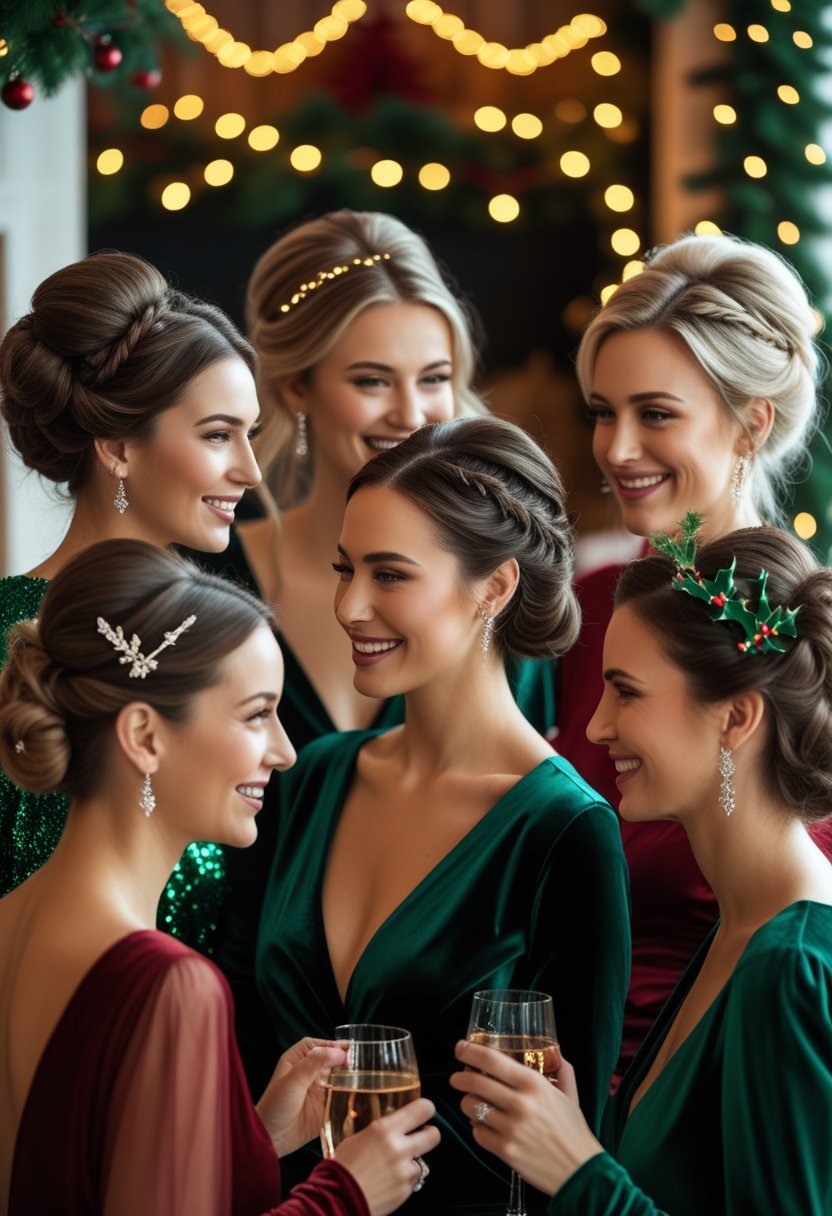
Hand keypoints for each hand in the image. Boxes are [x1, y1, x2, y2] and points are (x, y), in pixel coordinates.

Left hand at [257, 1037, 347, 1156]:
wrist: (271, 1139)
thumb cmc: (275, 1106)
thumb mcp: (293, 1081)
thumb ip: (314, 1063)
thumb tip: (338, 1052)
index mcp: (298, 1060)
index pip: (319, 1045)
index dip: (334, 1045)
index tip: (349, 1050)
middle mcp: (309, 1073)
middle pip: (332, 1061)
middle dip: (346, 1061)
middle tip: (358, 1066)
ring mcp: (318, 1090)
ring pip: (339, 1078)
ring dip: (350, 1078)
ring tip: (363, 1079)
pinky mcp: (325, 1107)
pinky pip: (341, 1098)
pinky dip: (350, 1096)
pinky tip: (359, 1096)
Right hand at [334, 1097, 439, 1215]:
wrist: (336, 1199)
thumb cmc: (341, 1167)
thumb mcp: (356, 1137)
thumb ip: (377, 1130)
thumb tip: (387, 1124)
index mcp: (385, 1129)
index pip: (422, 1109)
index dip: (427, 1109)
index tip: (425, 1111)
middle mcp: (399, 1148)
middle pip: (434, 1135)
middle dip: (429, 1134)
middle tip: (422, 1135)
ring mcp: (404, 1171)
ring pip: (423, 1162)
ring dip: (412, 1163)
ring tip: (395, 1166)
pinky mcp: (405, 1191)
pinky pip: (413, 1181)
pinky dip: (405, 1181)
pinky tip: (390, 1181)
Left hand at [449, 1039, 602, 1196]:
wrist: (581, 1172)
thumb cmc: (574, 1131)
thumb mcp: (569, 1094)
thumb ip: (562, 1069)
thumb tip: (554, 1051)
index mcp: (535, 1084)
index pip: (493, 1060)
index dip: (471, 1051)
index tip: (461, 1048)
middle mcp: (521, 1103)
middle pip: (475, 1081)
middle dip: (460, 1077)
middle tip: (457, 1078)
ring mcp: (511, 1128)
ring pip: (471, 1107)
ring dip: (467, 1103)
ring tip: (472, 1103)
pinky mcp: (505, 1151)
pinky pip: (477, 1133)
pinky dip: (476, 1128)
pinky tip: (484, 1126)